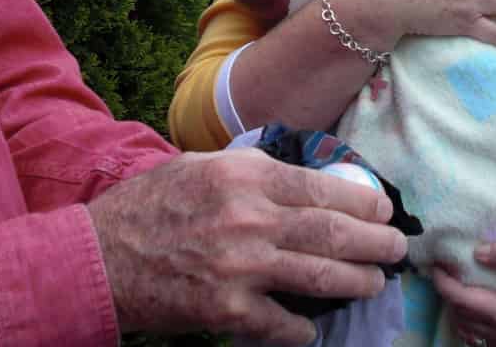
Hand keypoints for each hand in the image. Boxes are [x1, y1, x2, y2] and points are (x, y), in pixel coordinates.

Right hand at [87, 149, 407, 343]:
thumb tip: (305, 183)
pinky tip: (311, 325)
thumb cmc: (149, 206)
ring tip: (373, 282)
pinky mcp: (228, 311)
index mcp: (244, 175)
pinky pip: (284, 324)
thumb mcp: (200, 167)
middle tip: (396, 248)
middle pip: (334, 232)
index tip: (381, 208)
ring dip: (357, 282)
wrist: (99, 257)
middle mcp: (250, 217)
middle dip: (376, 242)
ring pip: (322, 276)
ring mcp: (242, 267)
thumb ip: (252, 173)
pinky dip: (303, 328)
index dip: (362, 201)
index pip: (322, 187)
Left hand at [430, 240, 495, 346]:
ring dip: (458, 307)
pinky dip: (471, 321)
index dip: (443, 282)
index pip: (461, 300)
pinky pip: (482, 338)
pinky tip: (475, 302)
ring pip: (468, 330)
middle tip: (446, 269)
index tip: (436, 264)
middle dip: (448, 293)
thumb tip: (477, 253)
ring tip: (457, 282)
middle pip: (461, 316)